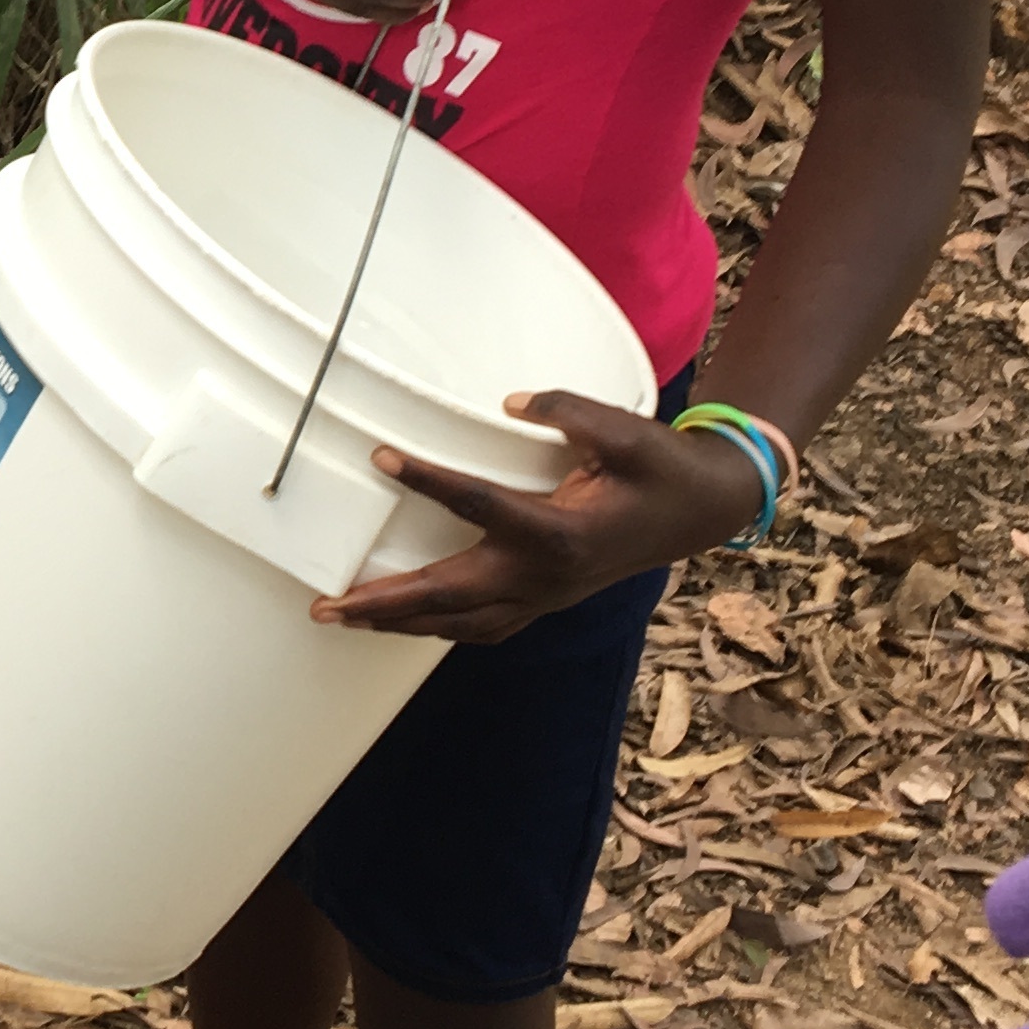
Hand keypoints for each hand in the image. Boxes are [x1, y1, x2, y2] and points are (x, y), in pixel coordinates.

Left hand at [310, 387, 763, 646]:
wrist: (703, 511)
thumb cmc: (663, 468)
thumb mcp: (625, 431)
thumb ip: (569, 411)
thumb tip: (511, 401)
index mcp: (562, 532)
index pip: (479, 504)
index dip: (428, 479)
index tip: (381, 456)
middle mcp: (546, 575)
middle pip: (450, 594)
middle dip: (385, 604)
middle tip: (325, 607)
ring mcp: (546, 596)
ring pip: (461, 622)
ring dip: (401, 623)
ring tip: (345, 619)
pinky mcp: (547, 600)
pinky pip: (484, 626)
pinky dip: (441, 627)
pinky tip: (408, 623)